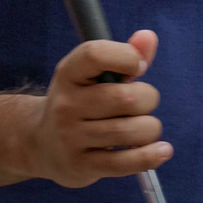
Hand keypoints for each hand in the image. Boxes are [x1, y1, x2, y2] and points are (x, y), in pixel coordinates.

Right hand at [23, 29, 169, 188]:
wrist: (40, 143)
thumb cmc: (79, 103)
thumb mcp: (93, 76)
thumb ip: (125, 56)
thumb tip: (149, 36)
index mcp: (68, 74)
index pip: (95, 55)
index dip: (126, 56)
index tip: (138, 66)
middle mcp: (66, 104)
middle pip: (125, 98)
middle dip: (148, 99)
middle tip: (144, 104)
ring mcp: (72, 137)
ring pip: (130, 131)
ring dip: (150, 128)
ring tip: (146, 128)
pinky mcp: (82, 166)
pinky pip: (125, 162)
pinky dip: (151, 155)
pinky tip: (162, 150)